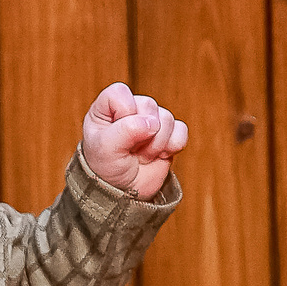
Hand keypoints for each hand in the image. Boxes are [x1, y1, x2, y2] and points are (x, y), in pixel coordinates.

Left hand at [80, 83, 186, 199]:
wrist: (123, 193)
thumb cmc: (106, 168)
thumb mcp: (105, 149)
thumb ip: (125, 130)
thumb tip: (152, 123)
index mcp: (106, 108)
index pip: (120, 93)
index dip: (124, 112)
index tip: (117, 132)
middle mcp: (130, 110)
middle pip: (148, 104)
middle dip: (142, 134)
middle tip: (130, 150)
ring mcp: (151, 122)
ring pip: (166, 118)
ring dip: (155, 144)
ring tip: (141, 156)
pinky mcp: (169, 135)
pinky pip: (181, 130)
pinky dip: (173, 145)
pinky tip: (159, 155)